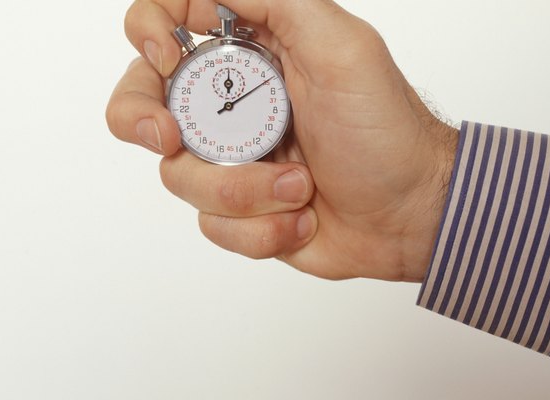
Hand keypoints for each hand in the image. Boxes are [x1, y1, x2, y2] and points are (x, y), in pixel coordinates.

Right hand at [106, 0, 457, 281]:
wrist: (409, 213)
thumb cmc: (385, 130)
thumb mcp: (341, 46)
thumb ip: (275, 1)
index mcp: (247, 53)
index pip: (166, 23)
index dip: (148, 32)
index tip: (167, 58)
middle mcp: (227, 104)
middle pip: (140, 101)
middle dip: (141, 120)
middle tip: (171, 138)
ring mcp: (228, 159)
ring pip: (179, 175)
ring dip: (246, 189)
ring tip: (301, 186)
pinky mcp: (237, 209)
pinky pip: (211, 224)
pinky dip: (261, 227)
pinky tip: (302, 218)